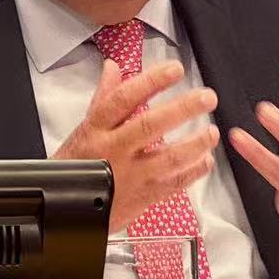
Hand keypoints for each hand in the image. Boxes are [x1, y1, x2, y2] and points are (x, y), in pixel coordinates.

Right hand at [54, 58, 219, 231]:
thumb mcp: (83, 129)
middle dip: (182, 109)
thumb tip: (113, 68)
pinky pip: (173, 184)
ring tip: (211, 132)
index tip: (174, 69)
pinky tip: (205, 161)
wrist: (67, 210)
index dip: (151, 81)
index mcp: (96, 129)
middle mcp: (113, 150)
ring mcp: (129, 175)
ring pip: (167, 158)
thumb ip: (104, 97)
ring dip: (195, 144)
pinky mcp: (141, 197)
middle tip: (206, 98)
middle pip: (149, 125)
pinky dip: (193, 172)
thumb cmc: (75, 167)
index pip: (123, 98)